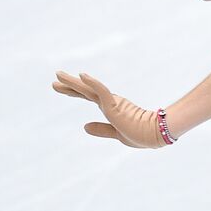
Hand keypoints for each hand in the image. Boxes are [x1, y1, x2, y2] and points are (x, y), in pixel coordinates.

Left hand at [52, 71, 166, 148]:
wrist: (156, 136)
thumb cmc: (141, 135)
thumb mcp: (117, 133)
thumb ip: (101, 129)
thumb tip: (84, 127)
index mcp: (111, 108)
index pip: (89, 96)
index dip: (74, 91)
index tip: (61, 87)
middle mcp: (110, 102)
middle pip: (85, 91)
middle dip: (69, 85)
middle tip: (54, 79)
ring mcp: (112, 103)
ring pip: (89, 90)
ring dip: (73, 82)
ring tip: (58, 74)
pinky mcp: (116, 105)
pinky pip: (101, 91)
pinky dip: (92, 83)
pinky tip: (82, 75)